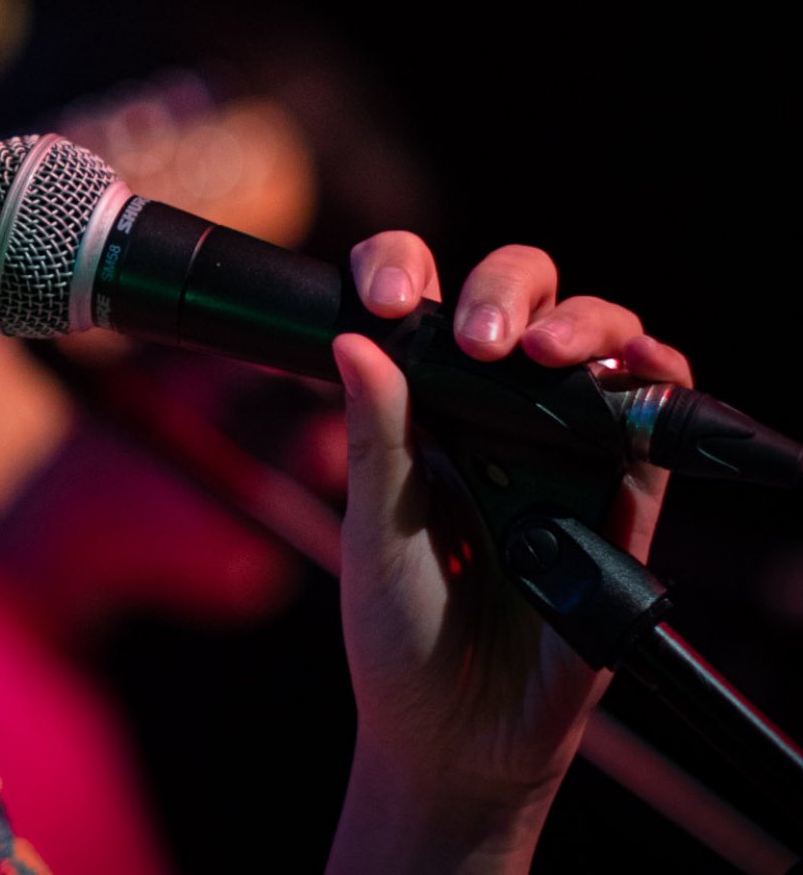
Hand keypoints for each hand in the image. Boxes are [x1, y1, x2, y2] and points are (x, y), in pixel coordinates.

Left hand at [326, 235, 692, 872]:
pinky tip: (631, 372)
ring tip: (544, 352)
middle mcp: (492, 409)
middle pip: (519, 296)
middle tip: (481, 336)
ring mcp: (560, 446)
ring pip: (593, 341)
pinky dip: (652, 382)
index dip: (404, 271)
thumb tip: (353, 342)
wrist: (456, 733)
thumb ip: (374, 436)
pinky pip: (650, 423)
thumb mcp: (371, 529)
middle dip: (506, 289)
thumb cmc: (398, 628)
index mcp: (418, 402)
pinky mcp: (619, 496)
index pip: (418, 302)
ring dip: (581, 323)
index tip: (389, 299)